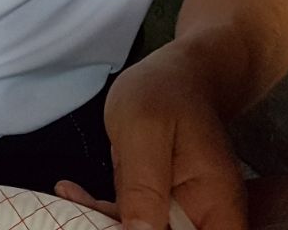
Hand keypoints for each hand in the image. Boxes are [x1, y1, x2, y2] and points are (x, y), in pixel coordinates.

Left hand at [56, 50, 246, 229]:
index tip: (125, 225)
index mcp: (217, 206)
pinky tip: (70, 191)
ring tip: (70, 196)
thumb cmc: (165, 92)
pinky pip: (128, 218)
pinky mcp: (155, 203)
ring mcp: (178, 212)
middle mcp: (204, 217)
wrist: (173, 73)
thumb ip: (145, 187)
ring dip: (105, 223)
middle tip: (82, 216)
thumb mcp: (146, 132)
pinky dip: (99, 209)